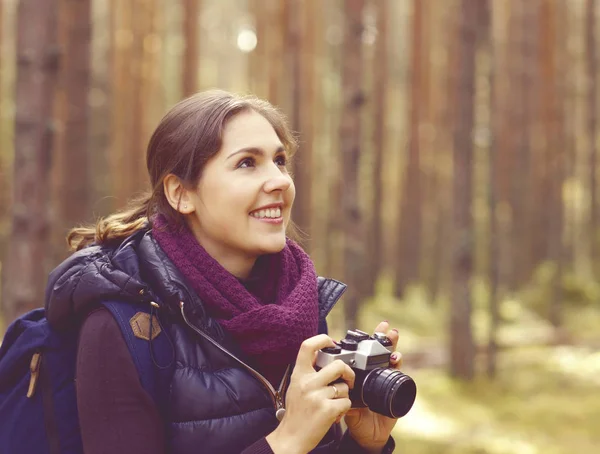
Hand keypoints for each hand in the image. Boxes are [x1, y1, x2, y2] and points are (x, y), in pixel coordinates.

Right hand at [266, 334, 355, 453]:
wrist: (291, 437)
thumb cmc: (296, 412)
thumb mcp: (295, 386)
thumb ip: (307, 370)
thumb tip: (319, 351)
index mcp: (299, 374)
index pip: (307, 346)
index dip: (322, 339)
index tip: (331, 342)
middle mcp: (307, 382)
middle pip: (338, 365)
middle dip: (348, 372)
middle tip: (347, 379)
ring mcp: (317, 396)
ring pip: (344, 387)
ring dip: (344, 395)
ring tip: (334, 403)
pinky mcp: (327, 409)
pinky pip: (346, 402)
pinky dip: (344, 409)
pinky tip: (334, 413)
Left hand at [344, 321, 402, 452]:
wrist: (367, 436)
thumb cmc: (354, 417)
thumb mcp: (344, 403)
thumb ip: (340, 392)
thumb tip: (331, 382)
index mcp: (361, 375)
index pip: (364, 353)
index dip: (368, 340)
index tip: (367, 328)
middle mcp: (374, 375)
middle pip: (380, 353)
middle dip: (384, 338)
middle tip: (386, 326)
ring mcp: (385, 382)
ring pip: (390, 362)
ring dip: (393, 349)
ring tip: (393, 339)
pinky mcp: (394, 392)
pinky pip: (398, 378)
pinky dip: (398, 368)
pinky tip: (396, 360)